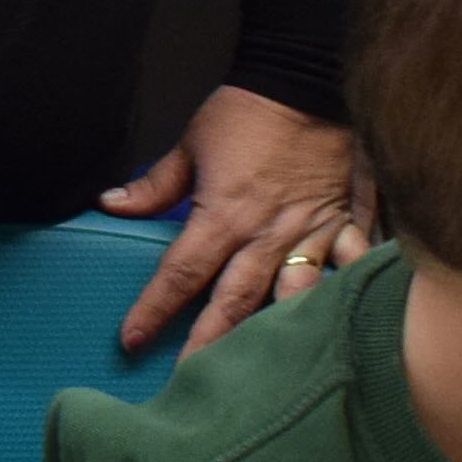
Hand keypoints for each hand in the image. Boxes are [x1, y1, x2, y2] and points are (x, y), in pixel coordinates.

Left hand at [104, 86, 367, 353]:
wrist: (304, 79)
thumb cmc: (245, 111)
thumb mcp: (190, 143)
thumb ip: (154, 185)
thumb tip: (109, 204)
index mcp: (222, 214)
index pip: (181, 274)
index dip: (153, 309)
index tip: (131, 340)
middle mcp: (266, 232)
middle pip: (235, 302)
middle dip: (210, 344)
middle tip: (190, 382)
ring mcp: (310, 229)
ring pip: (295, 294)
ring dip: (281, 331)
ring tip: (269, 371)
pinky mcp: (344, 220)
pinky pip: (351, 265)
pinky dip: (349, 292)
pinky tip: (347, 325)